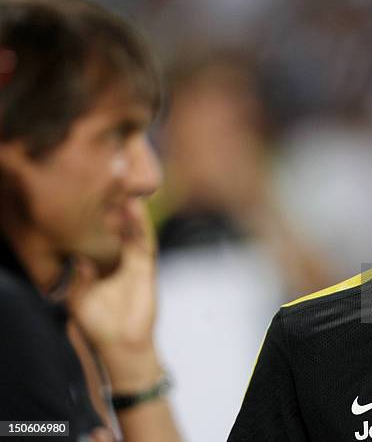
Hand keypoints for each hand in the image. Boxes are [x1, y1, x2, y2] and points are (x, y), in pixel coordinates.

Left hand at [67, 198, 161, 391]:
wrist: (121, 345)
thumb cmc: (97, 323)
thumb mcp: (77, 294)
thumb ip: (76, 272)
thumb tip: (71, 248)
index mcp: (100, 263)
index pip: (97, 233)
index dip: (93, 214)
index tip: (85, 191)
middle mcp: (118, 258)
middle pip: (116, 226)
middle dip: (112, 204)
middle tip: (107, 179)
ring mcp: (134, 262)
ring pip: (132, 229)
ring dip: (128, 209)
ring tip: (123, 186)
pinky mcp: (146, 268)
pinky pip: (145, 243)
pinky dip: (142, 226)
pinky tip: (137, 208)